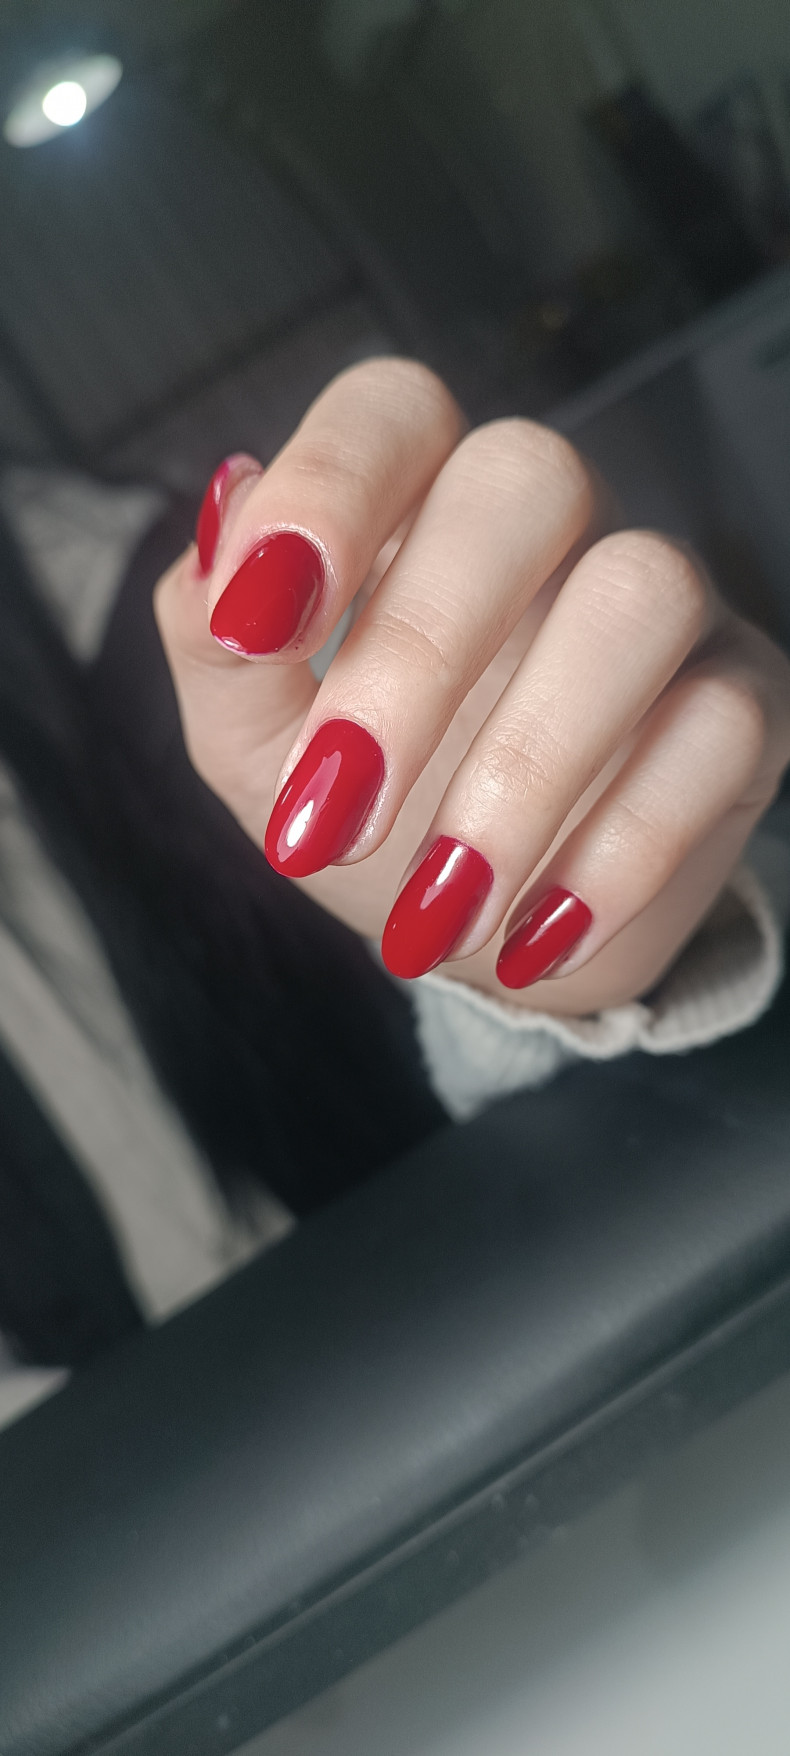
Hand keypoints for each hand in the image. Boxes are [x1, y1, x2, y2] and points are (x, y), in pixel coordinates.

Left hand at [155, 359, 789, 1015]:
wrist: (477, 937)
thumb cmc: (363, 810)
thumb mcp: (254, 740)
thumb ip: (216, 645)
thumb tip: (223, 546)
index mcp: (420, 501)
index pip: (394, 408)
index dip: (330, 486)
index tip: (260, 624)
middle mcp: (555, 522)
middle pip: (529, 478)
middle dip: (419, 649)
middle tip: (337, 816)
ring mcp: (664, 602)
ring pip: (642, 594)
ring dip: (528, 767)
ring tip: (438, 912)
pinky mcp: (746, 702)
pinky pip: (721, 728)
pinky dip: (623, 848)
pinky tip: (535, 937)